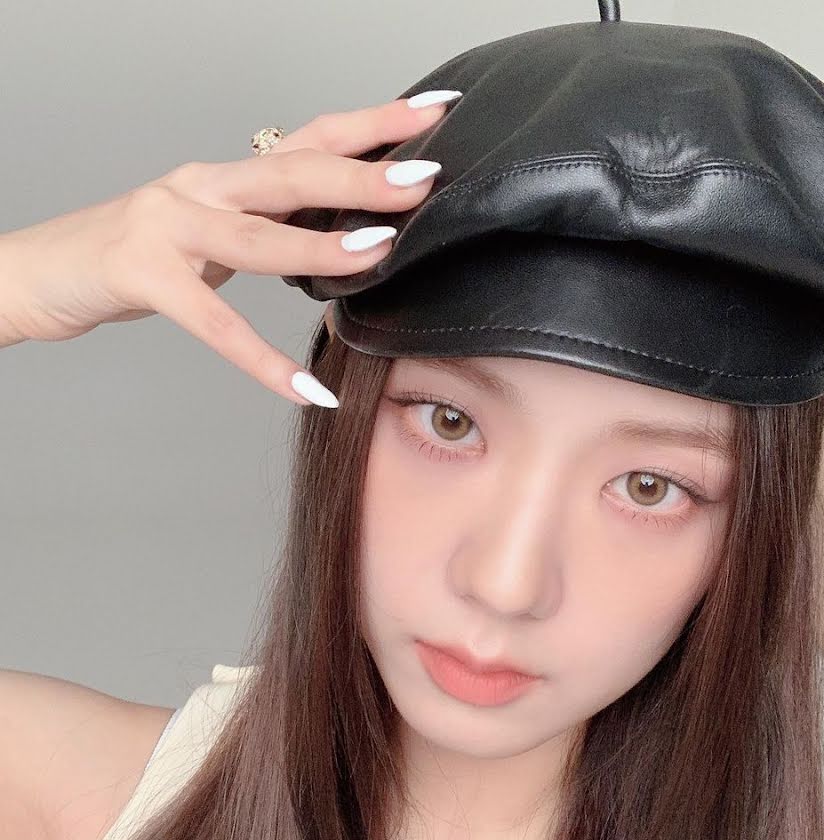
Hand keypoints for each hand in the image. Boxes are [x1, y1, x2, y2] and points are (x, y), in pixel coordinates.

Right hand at [0, 94, 455, 404]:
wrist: (40, 270)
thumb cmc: (133, 254)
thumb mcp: (207, 228)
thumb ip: (263, 225)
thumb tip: (337, 237)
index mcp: (227, 177)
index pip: (310, 139)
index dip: (371, 124)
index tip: (431, 115)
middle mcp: (202, 185)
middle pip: (292, 170)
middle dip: (363, 173)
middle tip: (425, 176)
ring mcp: (168, 224)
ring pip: (257, 234)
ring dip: (322, 243)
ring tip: (380, 251)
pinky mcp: (141, 274)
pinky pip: (214, 325)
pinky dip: (262, 361)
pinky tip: (305, 388)